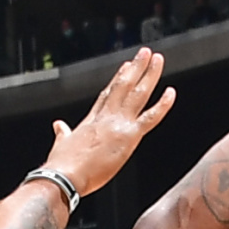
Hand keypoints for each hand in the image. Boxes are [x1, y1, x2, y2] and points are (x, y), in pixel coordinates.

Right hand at [40, 51, 178, 199]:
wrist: (65, 175)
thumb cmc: (62, 166)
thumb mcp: (62, 144)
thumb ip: (63, 133)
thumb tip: (58, 126)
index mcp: (92, 120)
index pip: (108, 94)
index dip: (118, 79)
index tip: (126, 66)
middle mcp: (106, 116)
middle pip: (123, 86)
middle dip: (135, 68)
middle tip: (145, 53)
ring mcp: (118, 123)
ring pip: (137, 94)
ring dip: (148, 74)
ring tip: (157, 59)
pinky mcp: (129, 136)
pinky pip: (150, 117)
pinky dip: (162, 105)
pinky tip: (171, 92)